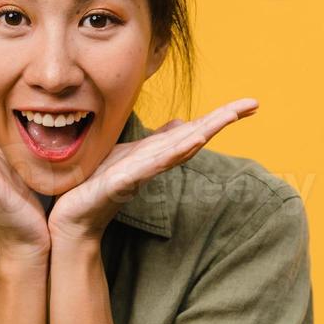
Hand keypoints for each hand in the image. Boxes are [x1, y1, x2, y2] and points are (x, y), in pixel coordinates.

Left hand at [47, 98, 259, 246]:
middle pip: (195, 137)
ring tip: (225, 118)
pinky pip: (148, 168)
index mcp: (156, 153)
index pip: (194, 130)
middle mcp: (154, 163)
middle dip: (222, 120)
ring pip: (177, 150)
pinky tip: (188, 143)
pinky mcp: (121, 184)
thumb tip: (181, 122)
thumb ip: (155, 140)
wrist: (71, 219)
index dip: (221, 116)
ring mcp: (140, 173)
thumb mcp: (126, 153)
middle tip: (252, 104)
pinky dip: (168, 156)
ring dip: (202, 134)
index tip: (250, 104)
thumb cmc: (95, 185)